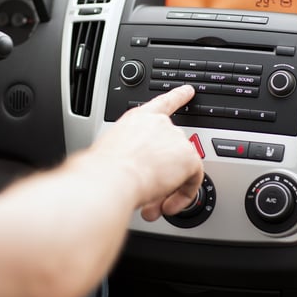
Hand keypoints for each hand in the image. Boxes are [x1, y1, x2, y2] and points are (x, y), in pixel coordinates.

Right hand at [89, 84, 203, 220]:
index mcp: (137, 119)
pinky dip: (184, 195)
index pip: (163, 103)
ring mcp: (175, 138)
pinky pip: (194, 179)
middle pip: (171, 148)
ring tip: (151, 205)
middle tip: (147, 194)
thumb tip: (125, 174)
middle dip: (160, 174)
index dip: (178, 96)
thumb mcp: (110, 153)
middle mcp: (159, 124)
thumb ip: (124, 157)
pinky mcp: (188, 157)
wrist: (110, 178)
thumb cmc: (102, 170)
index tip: (188, 91)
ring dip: (167, 189)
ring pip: (180, 167)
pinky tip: (170, 206)